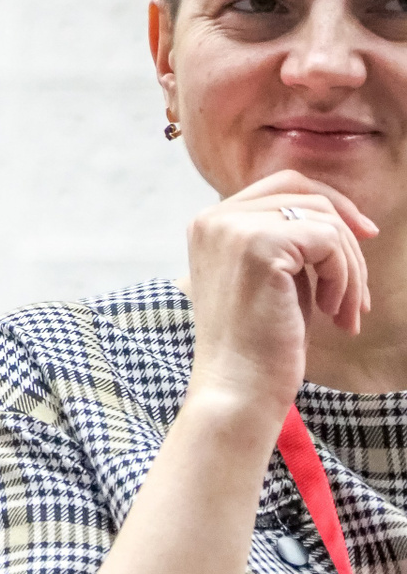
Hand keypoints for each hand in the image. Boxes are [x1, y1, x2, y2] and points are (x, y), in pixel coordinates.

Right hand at [184, 171, 376, 420]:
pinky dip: (345, 277)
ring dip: (349, 267)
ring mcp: (232, 228)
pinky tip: (333, 313)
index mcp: (209, 223)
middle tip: (356, 287)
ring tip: (343, 311)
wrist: (237, 389)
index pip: (283, 185)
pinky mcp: (258, 245)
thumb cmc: (257, 342)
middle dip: (346, 235)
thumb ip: (288, 237)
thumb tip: (342, 210)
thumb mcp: (268, 276)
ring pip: (324, 219)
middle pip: (307, 194)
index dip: (331, 205)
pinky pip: (329, 241)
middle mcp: (213, 218)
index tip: (363, 238)